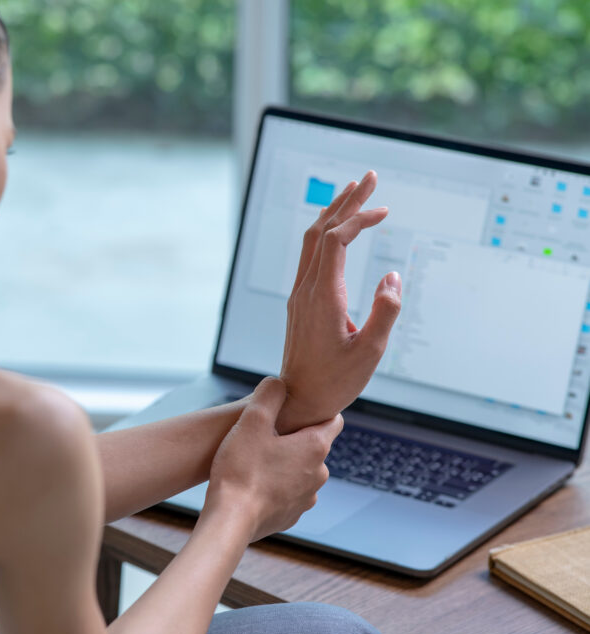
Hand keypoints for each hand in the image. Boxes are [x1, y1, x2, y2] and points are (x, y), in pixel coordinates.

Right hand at [203, 377, 342, 542]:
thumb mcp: (251, 421)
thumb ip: (268, 395)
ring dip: (284, 464)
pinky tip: (253, 485)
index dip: (316, 411)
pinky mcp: (291, 516)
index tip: (298, 409)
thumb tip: (278, 383)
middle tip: (266, 434)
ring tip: (256, 460)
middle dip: (294, 439)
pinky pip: (288, 494)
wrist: (230, 519)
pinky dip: (276, 487)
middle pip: (313, 447)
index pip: (333, 420)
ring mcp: (307, 498)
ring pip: (300, 472)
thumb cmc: (241, 469)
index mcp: (315, 447)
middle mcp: (319, 474)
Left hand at [277, 171, 401, 433]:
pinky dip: (326, 234)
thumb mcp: (370, 352)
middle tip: (369, 177)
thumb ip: (384, 311)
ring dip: (332, 213)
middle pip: (320, 231)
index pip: (336, 241)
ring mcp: (300, 294)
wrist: (300, 398)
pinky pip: (310, 256)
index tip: (384, 210)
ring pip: (311, 241)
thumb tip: (392, 277)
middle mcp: (306, 289)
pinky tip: (338, 230)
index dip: (359, 219)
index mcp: (322, 297)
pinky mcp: (301, 301)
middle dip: (345, 201)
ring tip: (354, 192)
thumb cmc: (335, 380)